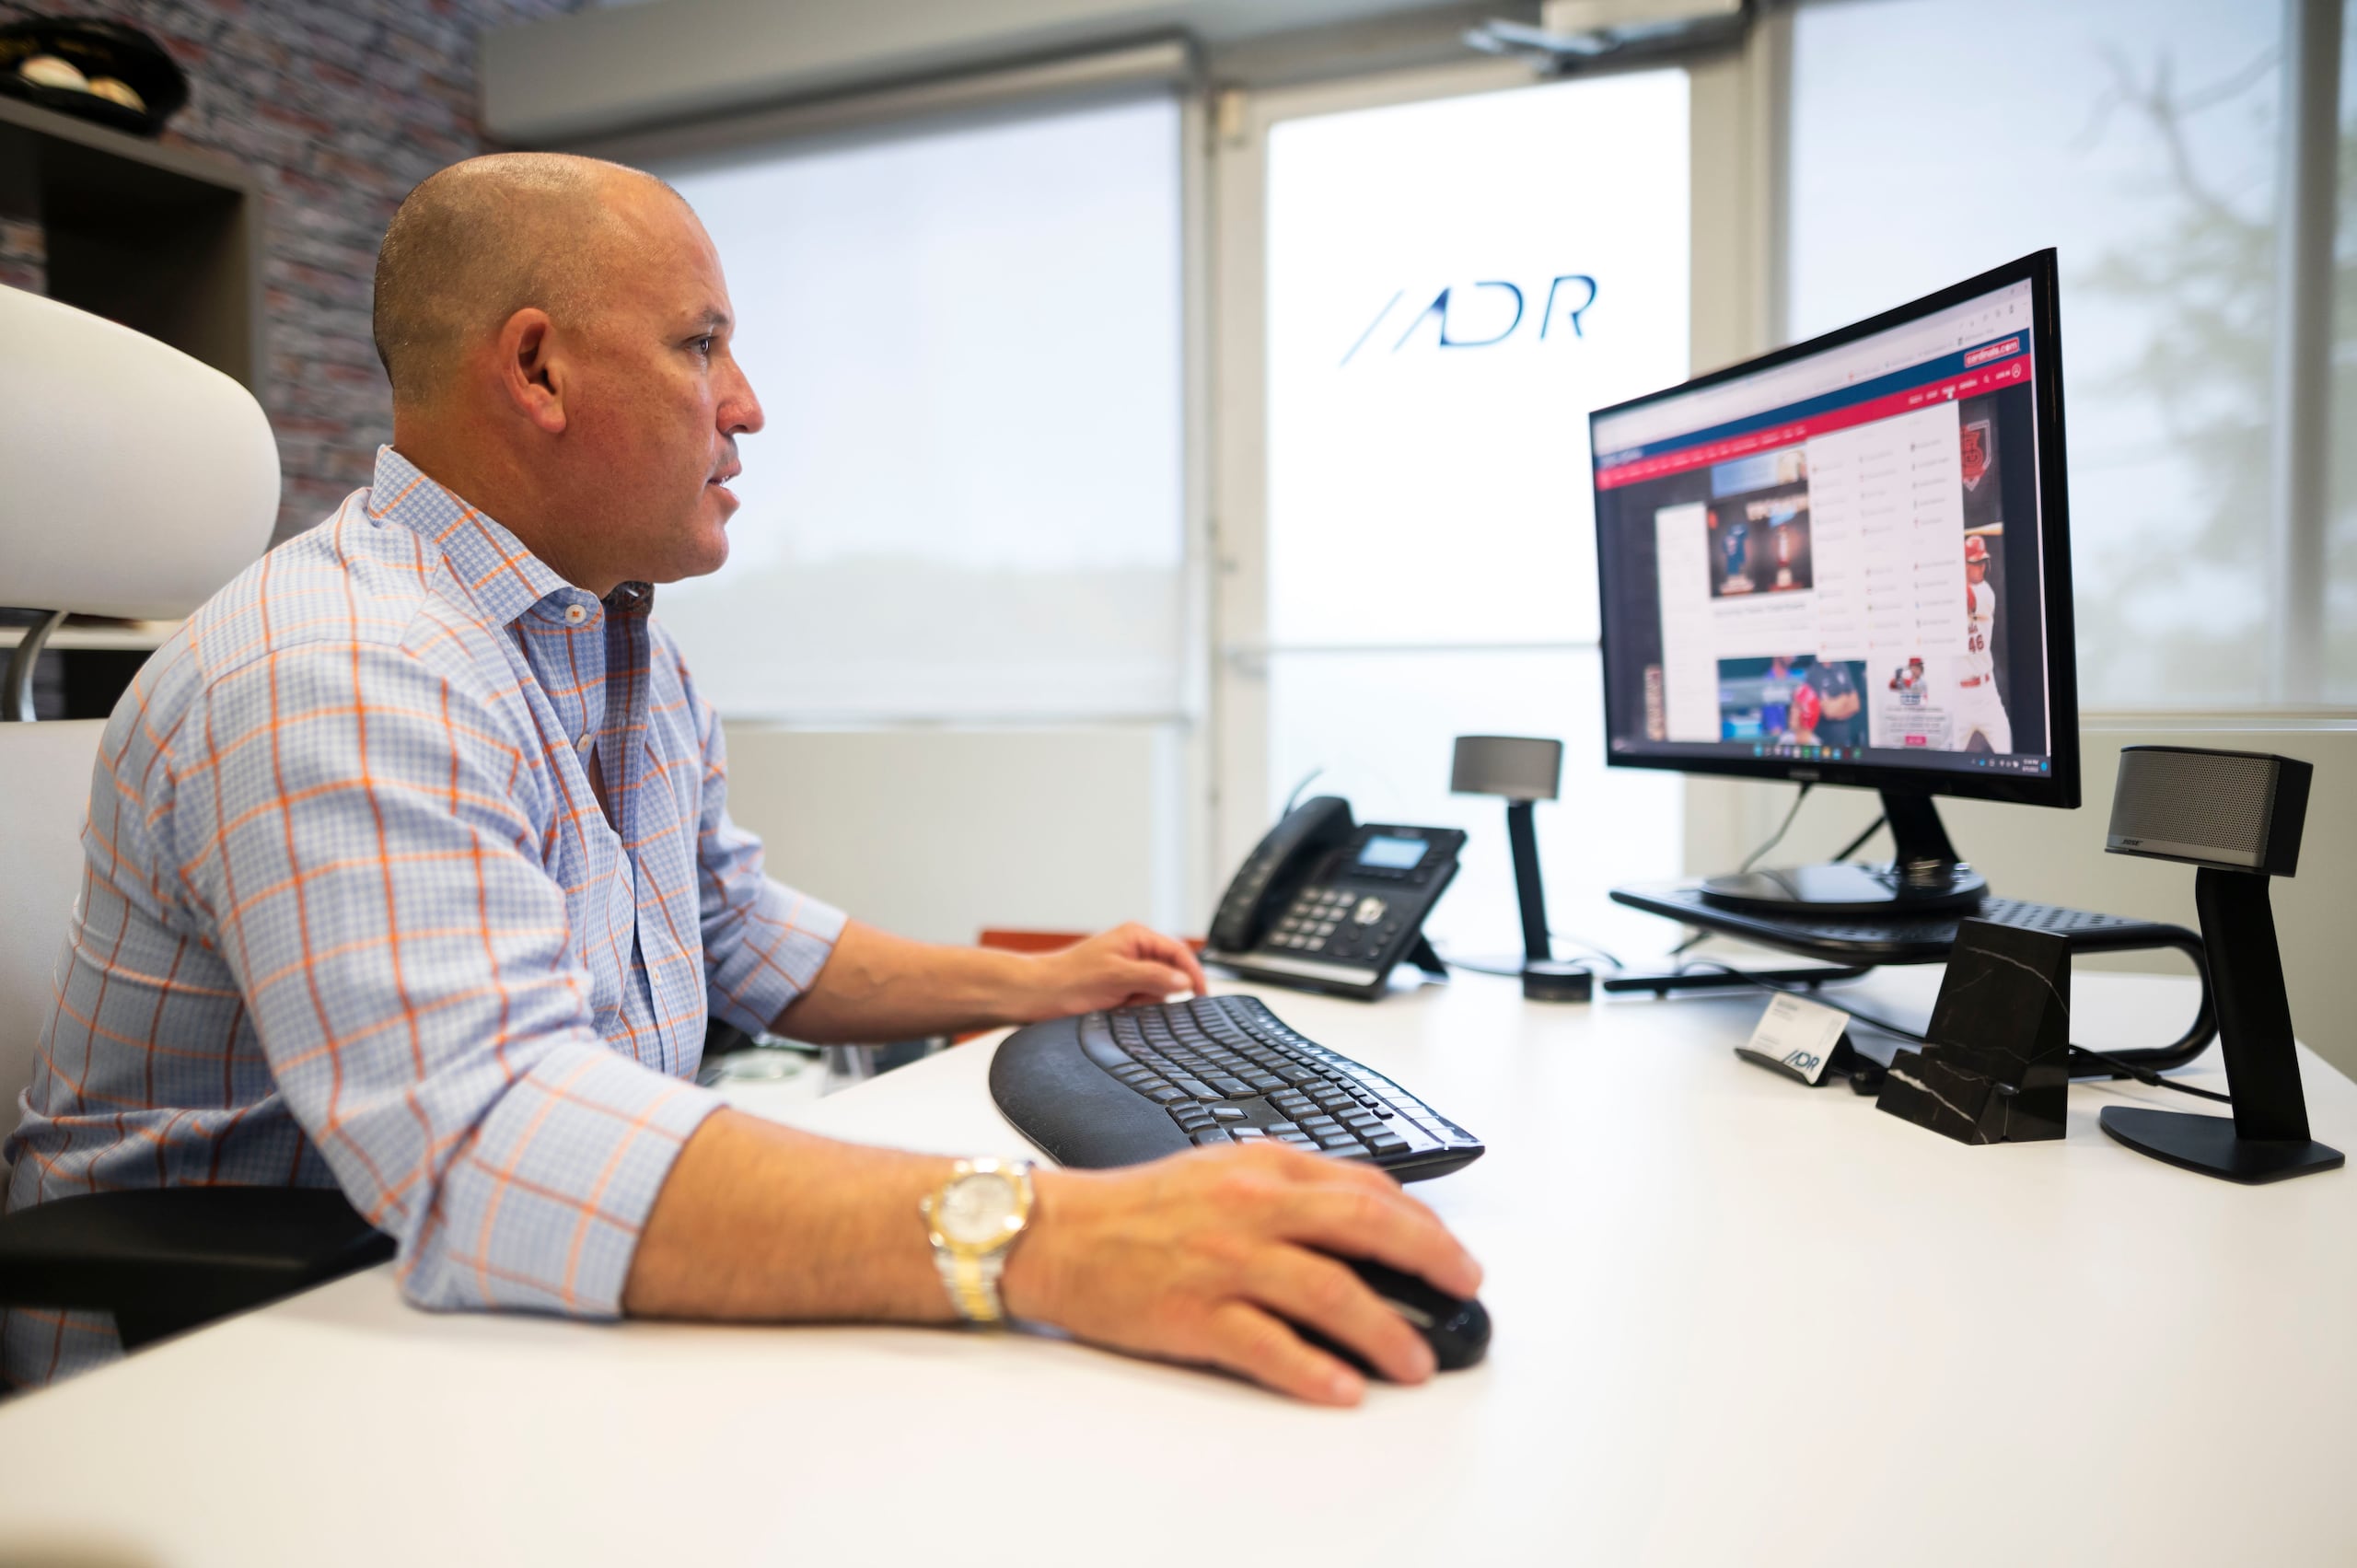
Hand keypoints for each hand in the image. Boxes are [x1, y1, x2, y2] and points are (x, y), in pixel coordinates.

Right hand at [1001, 1143, 1482, 1405]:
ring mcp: (1223, 1261)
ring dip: (1383, 1330)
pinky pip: (1266, 1344)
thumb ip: (1288, 1188)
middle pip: (1363, 1225)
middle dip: (1429, 1259)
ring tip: (1415, 1362)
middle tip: (1463, 1290)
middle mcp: (1250, 1206)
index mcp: (1263, 1167)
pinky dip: (1312, 1369)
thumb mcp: (1220, 1170)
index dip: (1422, 1222)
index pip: (1365, 1186)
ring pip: (1328, 1289)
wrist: (1057, 1233)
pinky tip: (1345, 1388)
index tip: (1452, 1253)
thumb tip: (1364, 1221)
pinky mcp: (1192, 1313)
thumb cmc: (1137, 1208)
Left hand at [1019, 922, 1207, 1019]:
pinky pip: (1140, 1001)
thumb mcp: (1118, 976)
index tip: (1201, 995)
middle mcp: (1134, 951)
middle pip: (1169, 973)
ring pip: (1155, 991)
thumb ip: (1155, 976)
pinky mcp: (1119, 989)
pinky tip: (1116, 1011)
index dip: (1193, 972)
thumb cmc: (1070, 980)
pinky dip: (1133, 1009)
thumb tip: (1184, 981)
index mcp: (1136, 937)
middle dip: (1159, 992)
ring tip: (1119, 1006)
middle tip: (1140, 1002)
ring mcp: (1126, 971)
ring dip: (1144, 1003)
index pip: (1178, 951)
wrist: (1038, 996)